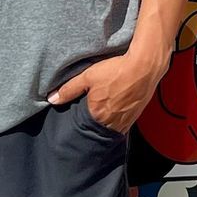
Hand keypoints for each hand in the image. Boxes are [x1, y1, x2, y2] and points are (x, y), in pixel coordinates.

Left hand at [49, 51, 163, 132]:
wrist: (144, 66)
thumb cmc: (116, 71)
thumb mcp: (88, 76)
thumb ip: (69, 89)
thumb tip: (52, 99)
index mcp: (97, 115)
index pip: (83, 126)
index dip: (80, 121)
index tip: (79, 116)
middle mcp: (112, 122)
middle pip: (98, 130)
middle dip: (94, 125)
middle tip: (92, 115)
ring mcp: (126, 121)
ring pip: (112, 129)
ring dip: (107, 124)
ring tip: (105, 113)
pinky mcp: (136, 116)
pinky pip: (124, 125)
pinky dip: (118, 121)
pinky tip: (117, 110)